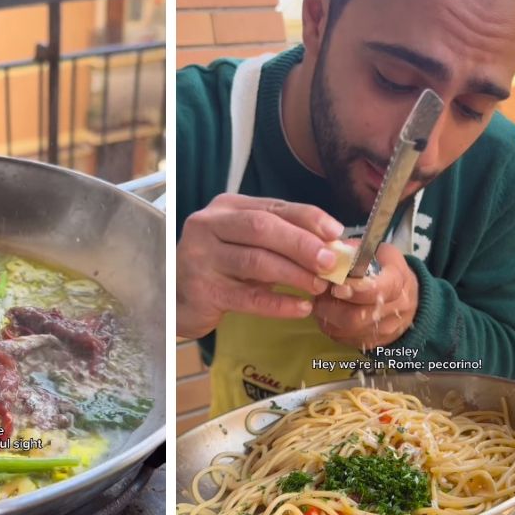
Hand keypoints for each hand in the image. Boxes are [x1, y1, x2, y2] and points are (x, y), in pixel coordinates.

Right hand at [176, 193, 343, 338]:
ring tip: (321, 286)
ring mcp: (201, 257)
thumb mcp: (250, 246)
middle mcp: (209, 225)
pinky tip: (301, 307)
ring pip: (256, 261)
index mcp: (226, 207)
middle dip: (302, 244)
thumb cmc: (222, 268)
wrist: (176, 299)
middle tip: (332, 262)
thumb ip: (286, 240)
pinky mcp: (202, 290)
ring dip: (295, 274)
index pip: (273, 207)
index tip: (337, 232)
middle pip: (262, 228)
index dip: (309, 218)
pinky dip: (278, 303)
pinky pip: (247, 297)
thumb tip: (338, 245)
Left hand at [313, 242, 417, 349]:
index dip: (354, 290)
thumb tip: (329, 252)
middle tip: (321, 293)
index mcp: (398, 282)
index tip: (336, 285)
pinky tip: (329, 313)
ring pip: (348, 330)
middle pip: (358, 316)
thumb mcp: (379, 252)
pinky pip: (344, 338)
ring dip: (328, 316)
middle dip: (333, 305)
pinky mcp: (372, 343)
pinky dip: (331, 326)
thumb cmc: (388, 269)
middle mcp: (395, 310)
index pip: (378, 291)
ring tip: (322, 301)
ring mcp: (384, 331)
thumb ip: (355, 251)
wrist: (408, 297)